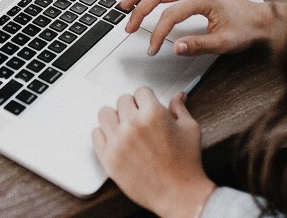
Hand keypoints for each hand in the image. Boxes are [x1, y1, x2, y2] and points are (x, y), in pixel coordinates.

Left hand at [93, 88, 215, 217]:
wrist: (178, 194)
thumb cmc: (186, 165)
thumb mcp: (190, 129)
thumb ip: (179, 109)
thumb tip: (178, 96)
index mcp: (153, 114)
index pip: (141, 91)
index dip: (146, 99)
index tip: (147, 105)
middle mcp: (132, 125)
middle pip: (122, 100)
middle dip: (132, 107)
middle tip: (139, 118)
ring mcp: (118, 141)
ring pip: (105, 113)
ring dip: (115, 118)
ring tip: (125, 127)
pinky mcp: (108, 157)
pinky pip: (96, 134)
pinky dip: (104, 134)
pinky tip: (116, 139)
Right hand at [120, 0, 275, 55]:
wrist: (261, 19)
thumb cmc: (246, 29)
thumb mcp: (223, 43)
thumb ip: (197, 45)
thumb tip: (175, 47)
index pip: (170, 14)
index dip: (157, 33)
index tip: (152, 48)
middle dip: (140, 11)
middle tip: (129, 27)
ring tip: (125, 5)